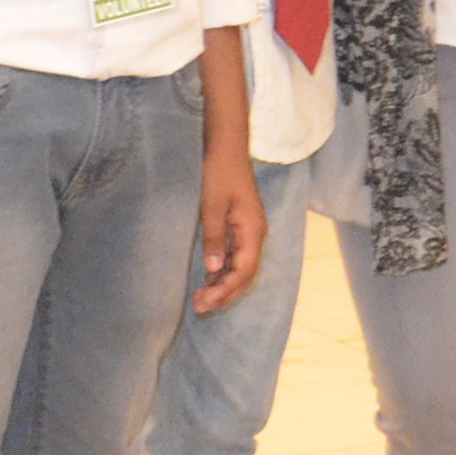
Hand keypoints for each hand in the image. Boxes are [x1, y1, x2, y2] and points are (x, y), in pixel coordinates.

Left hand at [192, 143, 268, 317]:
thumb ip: (214, 239)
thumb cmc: (219, 172)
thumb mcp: (212, 206)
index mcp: (253, 231)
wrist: (226, 147)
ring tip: (201, 299)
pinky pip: (235, 257)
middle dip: (225, 293)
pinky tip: (208, 279)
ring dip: (223, 284)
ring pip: (241, 267)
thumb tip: (214, 270)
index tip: (205, 302)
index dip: (226, 290)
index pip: (244, 271)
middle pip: (245, 274)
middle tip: (200, 307)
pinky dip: (223, 271)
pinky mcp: (240, 227)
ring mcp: (249, 231)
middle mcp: (256, 235)